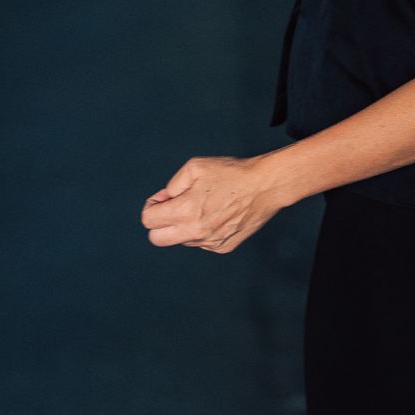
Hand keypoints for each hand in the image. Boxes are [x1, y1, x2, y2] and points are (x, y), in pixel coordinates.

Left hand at [141, 155, 283, 253]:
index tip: (163, 199)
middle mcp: (196, 231)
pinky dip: (202, 230)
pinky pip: (202, 242)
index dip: (152, 207)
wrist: (265, 187)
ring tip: (202, 206)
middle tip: (173, 208)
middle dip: (159, 224)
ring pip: (182, 240)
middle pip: (157, 239)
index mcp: (186, 210)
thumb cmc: (232, 173)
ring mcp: (210, 242)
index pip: (148, 221)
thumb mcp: (196, 167)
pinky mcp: (223, 247)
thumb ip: (173, 184)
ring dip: (183, 226)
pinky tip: (216, 214)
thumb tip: (163, 199)